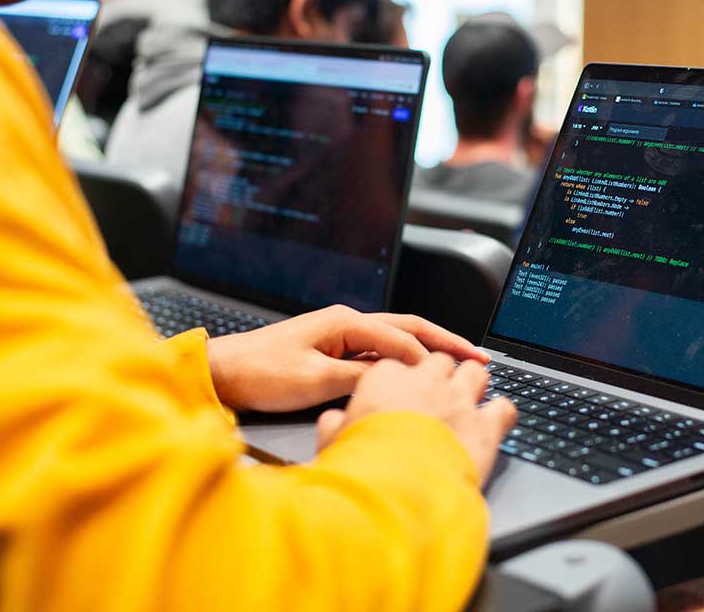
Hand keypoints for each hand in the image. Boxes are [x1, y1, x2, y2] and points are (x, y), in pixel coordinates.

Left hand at [206, 305, 489, 411]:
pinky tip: (419, 374)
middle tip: (480, 357)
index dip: (433, 355)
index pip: (402, 336)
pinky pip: (379, 353)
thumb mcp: (313, 380)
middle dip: (446, 342)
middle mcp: (347, 323)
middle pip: (409, 328)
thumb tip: (397, 379)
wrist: (223, 374)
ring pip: (397, 339)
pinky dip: (405, 361)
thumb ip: (359, 378)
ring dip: (429, 349)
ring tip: (460, 362)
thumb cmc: (261, 372)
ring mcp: (340, 336)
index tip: (460, 372)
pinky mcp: (333, 352)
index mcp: (345, 322)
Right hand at [316, 354, 516, 484]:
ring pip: (475, 373)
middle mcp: (425, 382)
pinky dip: (502, 415)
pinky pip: (504, 407)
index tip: (400, 396)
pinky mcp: (485, 426)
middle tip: (436, 398)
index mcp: (385, 380)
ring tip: (468, 402)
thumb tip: (332, 422)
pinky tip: (496, 424)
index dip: (402, 382)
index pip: (398, 365)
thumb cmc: (361, 467)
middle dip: (440, 377)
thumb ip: (335, 426)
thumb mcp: (333, 444)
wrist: (394, 491)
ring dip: (473, 385)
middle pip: (439, 362)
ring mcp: (458, 401)